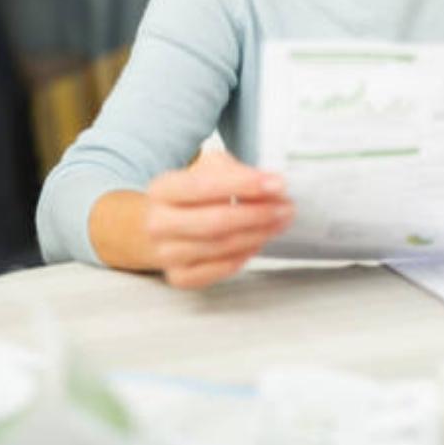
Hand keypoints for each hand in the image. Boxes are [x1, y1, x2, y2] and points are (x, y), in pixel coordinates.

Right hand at [143, 150, 292, 288]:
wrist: (164, 223)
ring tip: (280, 221)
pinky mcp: (180, 277)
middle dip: (257, 214)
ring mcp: (166, 254)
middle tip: (286, 207)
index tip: (277, 183)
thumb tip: (271, 186)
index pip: (203, 186)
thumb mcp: (210, 167)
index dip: (243, 185)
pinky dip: (244, 255)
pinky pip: (219, 270)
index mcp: (162, 189)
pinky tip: (259, 240)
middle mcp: (158, 223)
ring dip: (258, 234)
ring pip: (220, 247)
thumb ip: (237, 172)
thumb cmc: (193, 193)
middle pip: (214, 222)